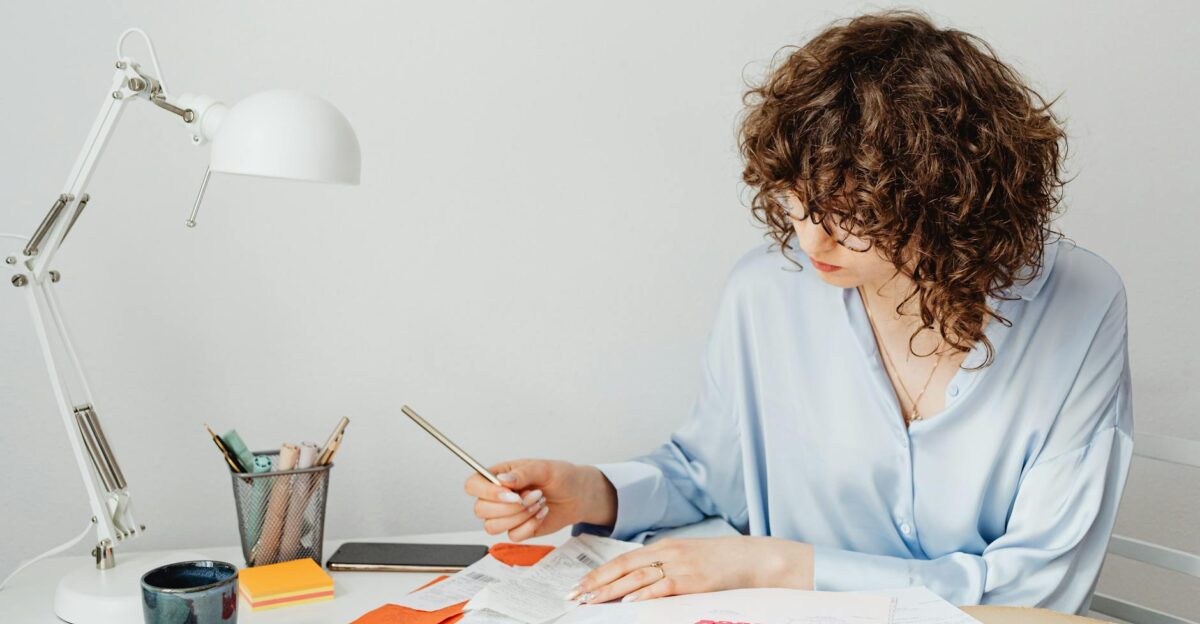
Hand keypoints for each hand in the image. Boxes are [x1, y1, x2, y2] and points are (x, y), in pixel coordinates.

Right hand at [464, 459, 616, 541]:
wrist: (578, 496)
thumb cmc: (561, 477)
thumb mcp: (544, 468)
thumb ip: (523, 473)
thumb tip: (502, 481)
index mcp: (498, 476)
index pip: (473, 485)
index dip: (486, 492)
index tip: (511, 494)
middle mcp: (497, 496)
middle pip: (480, 510)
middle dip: (510, 507)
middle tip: (534, 495)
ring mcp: (506, 515)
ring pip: (492, 526)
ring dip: (519, 517)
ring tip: (539, 503)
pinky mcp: (517, 529)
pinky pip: (512, 536)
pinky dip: (529, 527)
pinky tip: (541, 514)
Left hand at [568, 536, 813, 603]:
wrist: (753, 557)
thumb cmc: (720, 560)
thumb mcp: (687, 556)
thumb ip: (662, 564)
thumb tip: (636, 582)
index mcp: (663, 546)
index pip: (622, 560)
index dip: (599, 574)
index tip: (579, 587)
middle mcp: (667, 552)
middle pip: (623, 568)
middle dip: (596, 584)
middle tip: (575, 597)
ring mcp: (680, 565)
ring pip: (637, 578)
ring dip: (611, 591)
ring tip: (591, 602)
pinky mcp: (693, 580)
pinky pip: (663, 587)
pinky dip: (644, 596)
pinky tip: (628, 604)